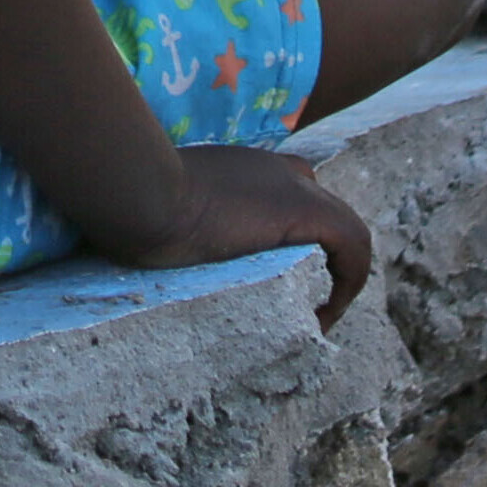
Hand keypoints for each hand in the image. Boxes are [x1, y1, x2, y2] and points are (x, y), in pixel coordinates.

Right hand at [115, 146, 375, 320]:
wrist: (139, 192)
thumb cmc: (134, 203)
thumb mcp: (159, 208)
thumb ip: (176, 218)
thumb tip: (149, 246)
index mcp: (245, 168)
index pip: (291, 189)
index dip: (296, 233)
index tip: (279, 273)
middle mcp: (278, 171)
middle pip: (322, 213)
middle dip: (323, 257)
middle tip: (307, 305)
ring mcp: (295, 186)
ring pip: (343, 228)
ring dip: (341, 276)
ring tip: (320, 318)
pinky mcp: (305, 209)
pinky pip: (352, 245)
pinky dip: (349, 281)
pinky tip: (324, 317)